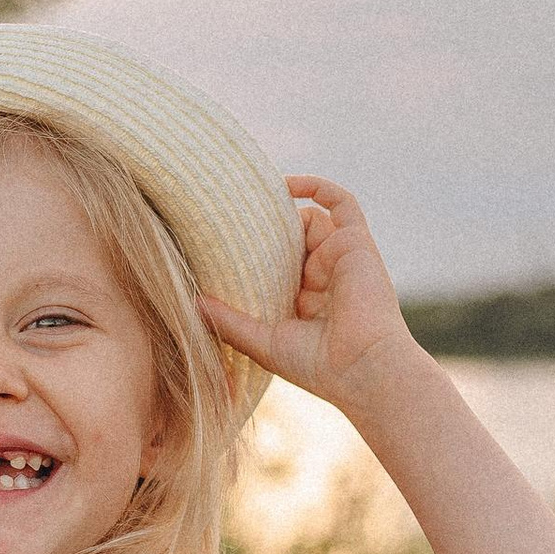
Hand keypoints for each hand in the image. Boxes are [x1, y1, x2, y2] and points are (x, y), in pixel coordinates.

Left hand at [198, 176, 422, 419]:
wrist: (362, 370)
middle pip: (295, 240)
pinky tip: (286, 184)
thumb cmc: (319, 366)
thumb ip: (230, 322)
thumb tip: (192, 303)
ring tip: (251, 213)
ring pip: (311, 221)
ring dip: (284, 219)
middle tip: (230, 227)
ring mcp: (344, 258)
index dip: (260, 256)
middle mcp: (329, 278)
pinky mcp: (357, 243)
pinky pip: (341, 203)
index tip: (224, 249)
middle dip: (269, 234)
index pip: (283, 266)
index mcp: (311, 301)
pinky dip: (318, 187)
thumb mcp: (262, 342)